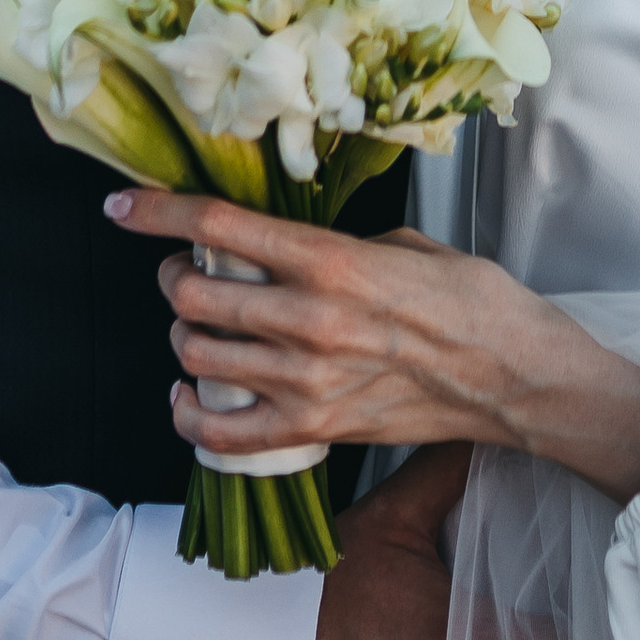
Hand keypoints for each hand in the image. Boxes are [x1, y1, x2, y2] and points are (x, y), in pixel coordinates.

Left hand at [102, 186, 639, 501]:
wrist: (515, 378)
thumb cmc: (475, 302)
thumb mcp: (408, 244)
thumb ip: (341, 244)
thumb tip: (294, 245)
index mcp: (334, 260)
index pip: (222, 227)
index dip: (159, 212)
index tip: (123, 206)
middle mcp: (310, 319)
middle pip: (194, 295)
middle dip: (173, 277)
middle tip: (184, 272)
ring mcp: (307, 382)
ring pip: (200, 355)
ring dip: (186, 336)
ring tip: (200, 328)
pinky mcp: (314, 431)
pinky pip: (221, 433)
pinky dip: (192, 413)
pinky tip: (192, 394)